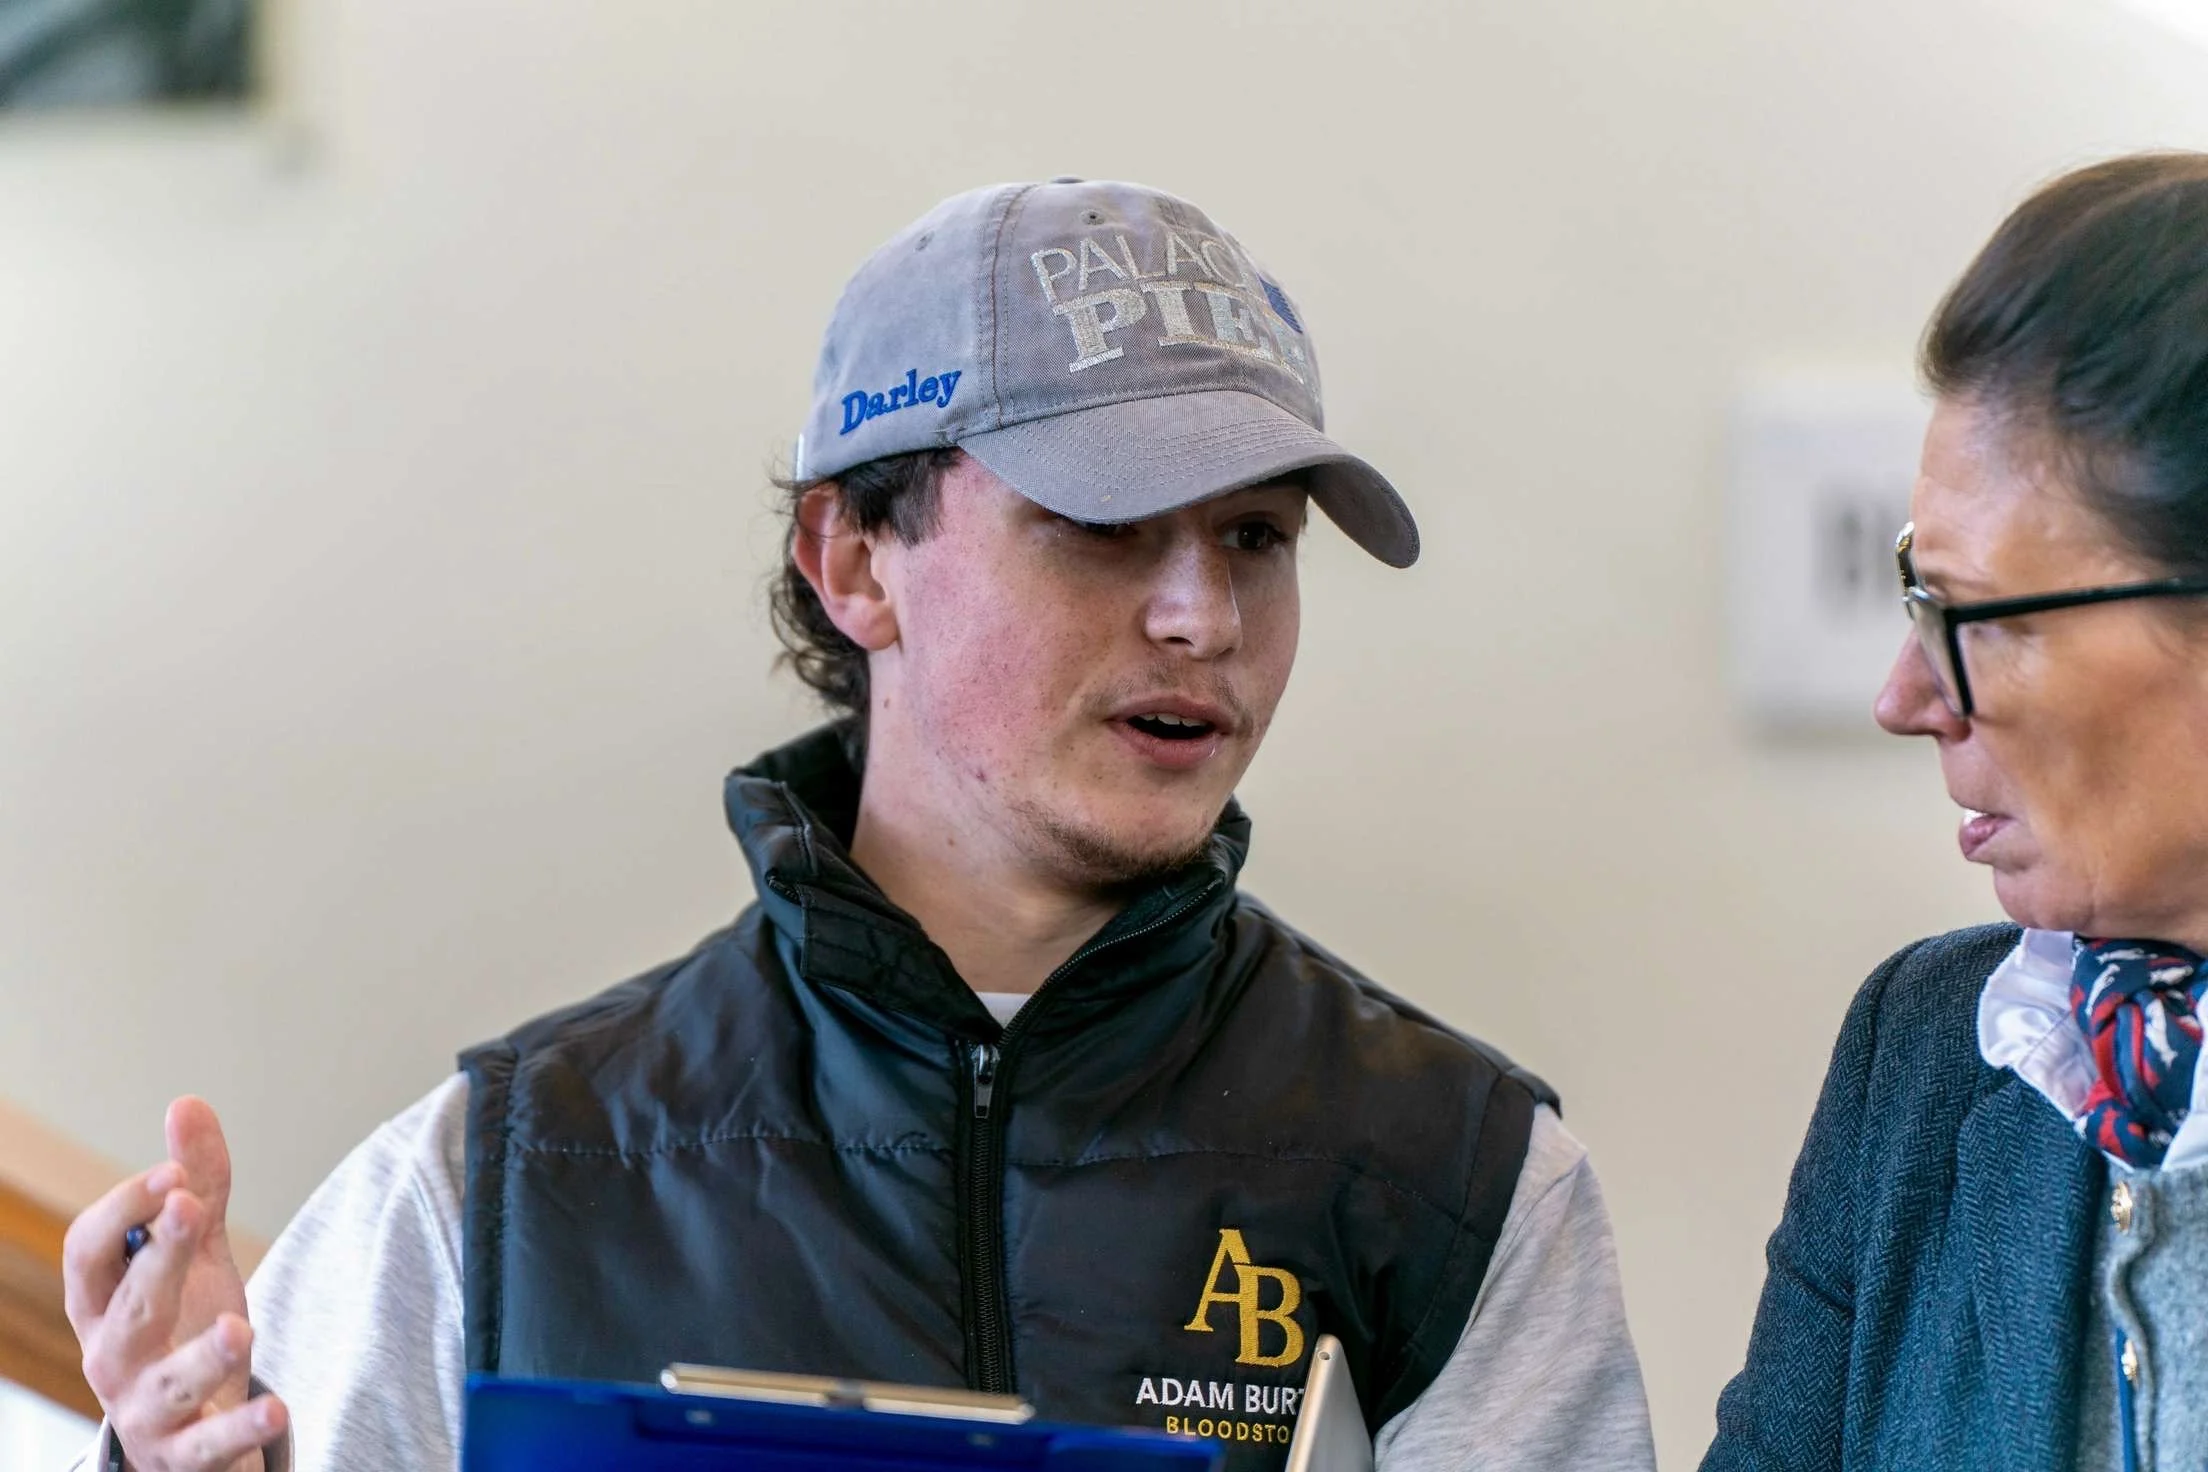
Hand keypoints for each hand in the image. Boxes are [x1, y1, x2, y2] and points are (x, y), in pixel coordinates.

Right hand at [63, 1098, 287, 1471]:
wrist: (192, 1431)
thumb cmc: (182, 1330)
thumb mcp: (193, 1258)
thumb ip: (195, 1186)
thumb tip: (186, 1102)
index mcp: (101, 1303)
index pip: (89, 1251)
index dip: (125, 1208)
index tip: (176, 1173)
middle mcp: (110, 1357)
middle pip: (127, 1307)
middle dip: (156, 1258)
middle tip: (189, 1207)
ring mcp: (143, 1411)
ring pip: (164, 1383)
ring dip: (202, 1355)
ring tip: (241, 1327)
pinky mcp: (182, 1456)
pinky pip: (207, 1446)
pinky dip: (239, 1428)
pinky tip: (278, 1406)